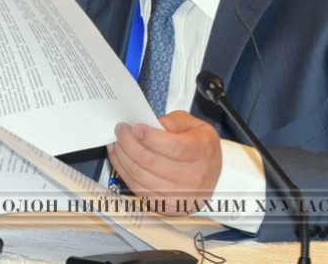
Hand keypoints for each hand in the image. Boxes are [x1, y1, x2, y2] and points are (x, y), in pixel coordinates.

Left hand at [107, 110, 221, 213]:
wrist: (211, 172)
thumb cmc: (199, 145)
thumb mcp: (193, 124)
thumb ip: (170, 122)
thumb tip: (144, 126)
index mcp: (203, 152)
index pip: (174, 147)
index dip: (151, 137)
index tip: (135, 127)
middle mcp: (194, 177)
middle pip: (153, 162)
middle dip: (130, 143)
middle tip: (120, 130)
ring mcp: (180, 195)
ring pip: (141, 177)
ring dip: (123, 157)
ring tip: (117, 142)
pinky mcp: (166, 205)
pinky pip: (137, 189)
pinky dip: (124, 172)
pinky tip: (119, 158)